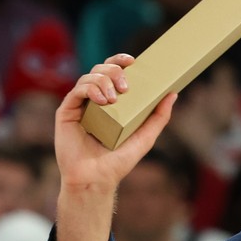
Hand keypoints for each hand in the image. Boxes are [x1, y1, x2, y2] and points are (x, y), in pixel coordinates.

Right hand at [55, 58, 176, 193]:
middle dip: (114, 71)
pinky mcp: (67, 112)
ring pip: (89, 77)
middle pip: (100, 69)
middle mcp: (94, 100)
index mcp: (111, 102)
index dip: (120, 61)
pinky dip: (90, 89)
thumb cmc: (118, 161)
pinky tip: (102, 101)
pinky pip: (77, 90)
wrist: (96, 179)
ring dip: (103, 81)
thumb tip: (173, 94)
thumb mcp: (145, 137)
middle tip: (126, 87)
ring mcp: (80, 105)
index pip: (113, 72)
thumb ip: (159, 117)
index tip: (133, 61)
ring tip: (114, 100)